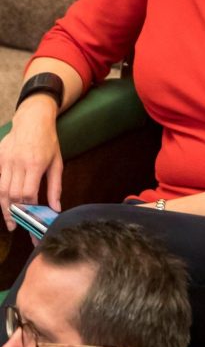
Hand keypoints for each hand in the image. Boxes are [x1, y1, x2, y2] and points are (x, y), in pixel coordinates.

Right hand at [0, 98, 63, 230]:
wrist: (32, 120)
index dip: (30, 209)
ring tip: (10, 221)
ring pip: (1, 190)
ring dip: (4, 208)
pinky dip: (0, 194)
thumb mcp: (57, 163)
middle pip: (12, 194)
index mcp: (34, 164)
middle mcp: (17, 164)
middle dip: (15, 213)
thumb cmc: (48, 142)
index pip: (28, 193)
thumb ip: (55, 186)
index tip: (33, 220)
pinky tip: (5, 204)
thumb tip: (56, 208)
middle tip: (18, 227)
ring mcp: (5, 161)